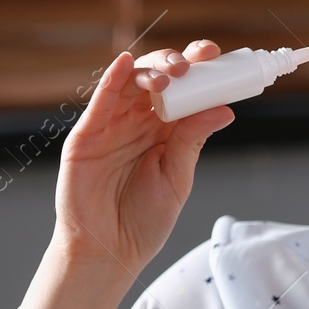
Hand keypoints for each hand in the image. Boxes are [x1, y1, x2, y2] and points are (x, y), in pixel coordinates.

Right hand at [51, 40, 232, 270]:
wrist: (110, 252)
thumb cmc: (144, 220)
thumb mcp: (177, 177)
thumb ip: (192, 140)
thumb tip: (223, 109)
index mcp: (164, 130)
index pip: (182, 91)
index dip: (197, 70)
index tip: (217, 56)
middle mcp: (137, 122)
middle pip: (156, 80)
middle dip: (176, 63)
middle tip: (196, 62)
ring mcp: (110, 126)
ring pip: (129, 84)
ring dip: (151, 70)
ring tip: (172, 72)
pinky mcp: (86, 137)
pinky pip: (99, 102)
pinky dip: (111, 79)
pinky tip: (126, 63)